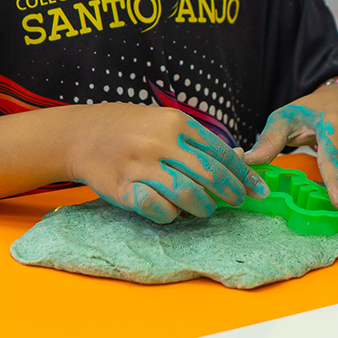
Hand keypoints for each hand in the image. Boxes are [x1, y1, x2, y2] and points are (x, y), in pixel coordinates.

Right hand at [65, 104, 265, 223]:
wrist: (80, 134)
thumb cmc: (129, 128)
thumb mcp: (163, 122)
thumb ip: (195, 140)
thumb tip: (236, 158)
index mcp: (176, 123)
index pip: (220, 153)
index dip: (243, 174)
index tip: (257, 189)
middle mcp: (161, 143)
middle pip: (209, 175)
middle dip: (230, 193)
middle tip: (237, 201)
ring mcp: (142, 166)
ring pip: (188, 195)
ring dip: (203, 208)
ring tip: (205, 209)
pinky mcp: (124, 189)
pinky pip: (159, 210)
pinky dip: (171, 215)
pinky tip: (173, 212)